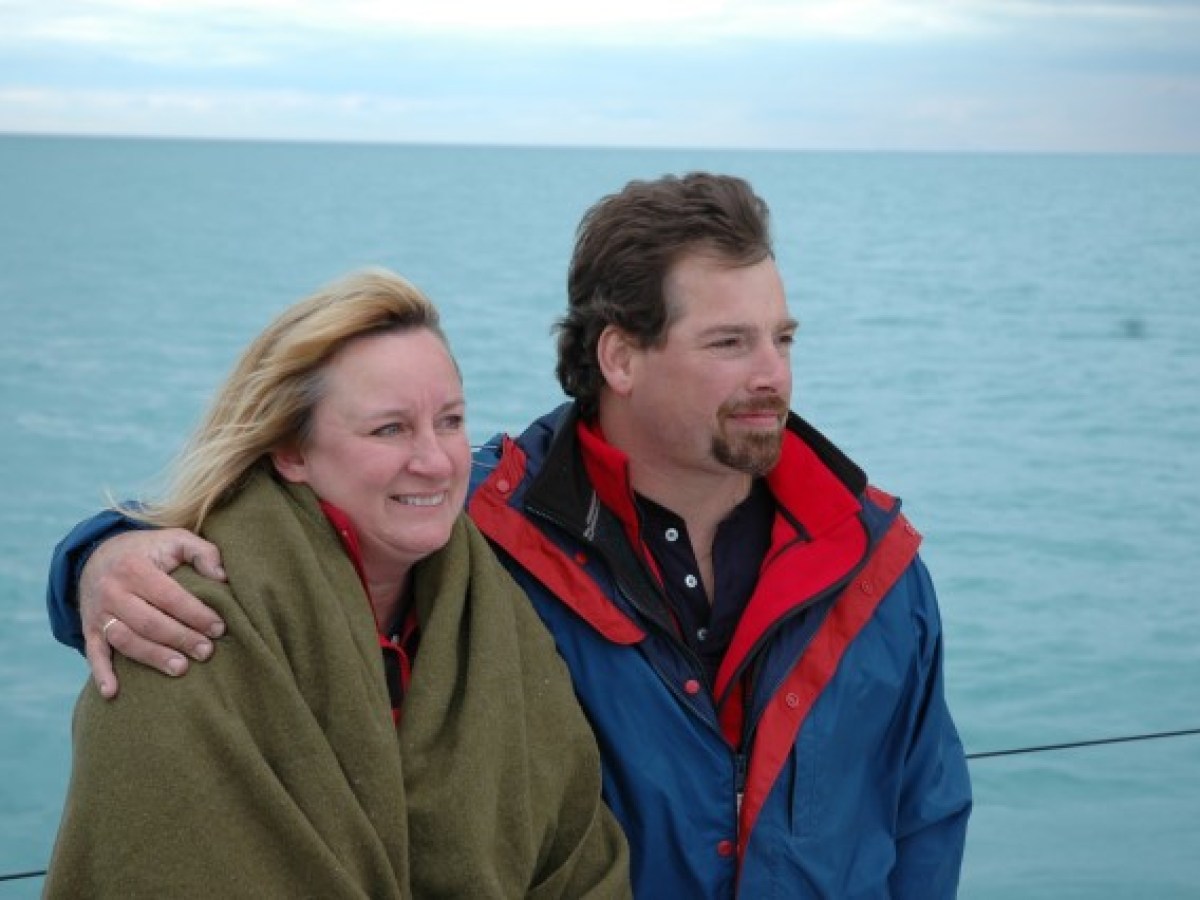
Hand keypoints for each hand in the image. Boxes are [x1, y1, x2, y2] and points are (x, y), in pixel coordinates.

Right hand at [82, 528, 227, 698]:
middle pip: (149, 622)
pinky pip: (93, 653)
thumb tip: (222, 576)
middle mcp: (113, 591)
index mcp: (135, 568)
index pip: (169, 597)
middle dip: (180, 639)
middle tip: (206, 652)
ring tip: (181, 668)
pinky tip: (113, 693)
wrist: (97, 555)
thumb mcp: (175, 539)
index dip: (195, 614)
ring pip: (126, 640)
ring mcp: (99, 613)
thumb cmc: (148, 551)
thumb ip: (202, 552)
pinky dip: (101, 674)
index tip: (218, 628)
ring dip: (153, 657)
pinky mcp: (90, 629)